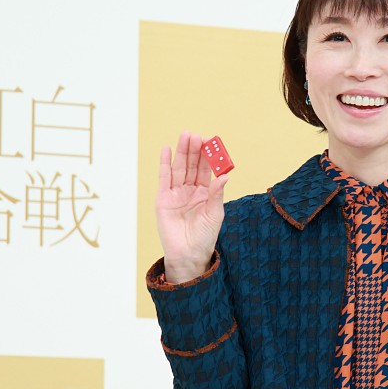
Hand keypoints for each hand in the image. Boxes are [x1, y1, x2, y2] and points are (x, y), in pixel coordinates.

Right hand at [156, 131, 228, 282]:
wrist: (188, 254)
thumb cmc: (204, 236)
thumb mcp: (215, 213)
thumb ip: (216, 193)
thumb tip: (224, 175)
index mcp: (205, 193)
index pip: (206, 169)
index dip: (208, 156)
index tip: (211, 141)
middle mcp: (190, 190)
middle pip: (191, 165)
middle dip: (194, 149)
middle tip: (196, 135)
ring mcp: (176, 193)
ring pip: (179, 168)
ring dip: (182, 152)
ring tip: (185, 135)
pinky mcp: (163, 199)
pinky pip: (164, 178)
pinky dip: (164, 163)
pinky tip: (166, 149)